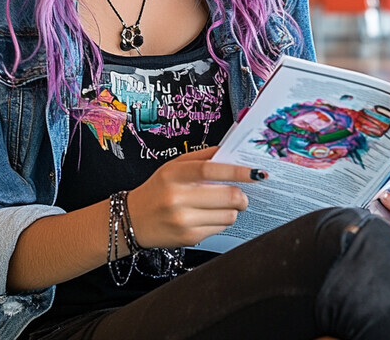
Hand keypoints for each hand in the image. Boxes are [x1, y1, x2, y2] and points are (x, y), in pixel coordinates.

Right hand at [126, 146, 263, 248]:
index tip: (256, 173)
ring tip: (220, 205)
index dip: (237, 171)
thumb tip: (232, 152)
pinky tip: (208, 216)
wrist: (133, 220)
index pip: (211, 170)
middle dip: (242, 195)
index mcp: (174, 174)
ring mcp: (184, 220)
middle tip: (242, 194)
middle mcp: (178, 198)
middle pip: (227, 196)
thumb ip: (203, 157)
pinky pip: (220, 228)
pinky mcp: (189, 238)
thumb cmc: (158, 189)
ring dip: (232, 209)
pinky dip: (221, 221)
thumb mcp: (174, 166)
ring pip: (229, 215)